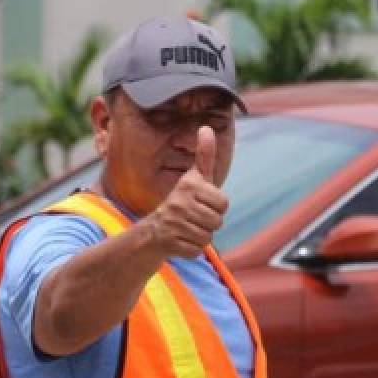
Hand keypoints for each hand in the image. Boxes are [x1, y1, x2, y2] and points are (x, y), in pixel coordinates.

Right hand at [143, 126, 228, 257]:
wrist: (153, 230)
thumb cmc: (182, 201)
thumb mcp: (194, 178)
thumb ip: (204, 155)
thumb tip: (207, 128)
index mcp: (189, 186)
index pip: (223, 203)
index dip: (216, 206)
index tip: (201, 203)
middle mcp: (179, 202)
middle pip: (217, 221)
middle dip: (209, 223)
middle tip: (193, 218)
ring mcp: (174, 223)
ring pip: (208, 237)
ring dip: (201, 235)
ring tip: (187, 228)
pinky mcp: (171, 243)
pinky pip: (197, 249)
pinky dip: (191, 248)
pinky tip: (181, 240)